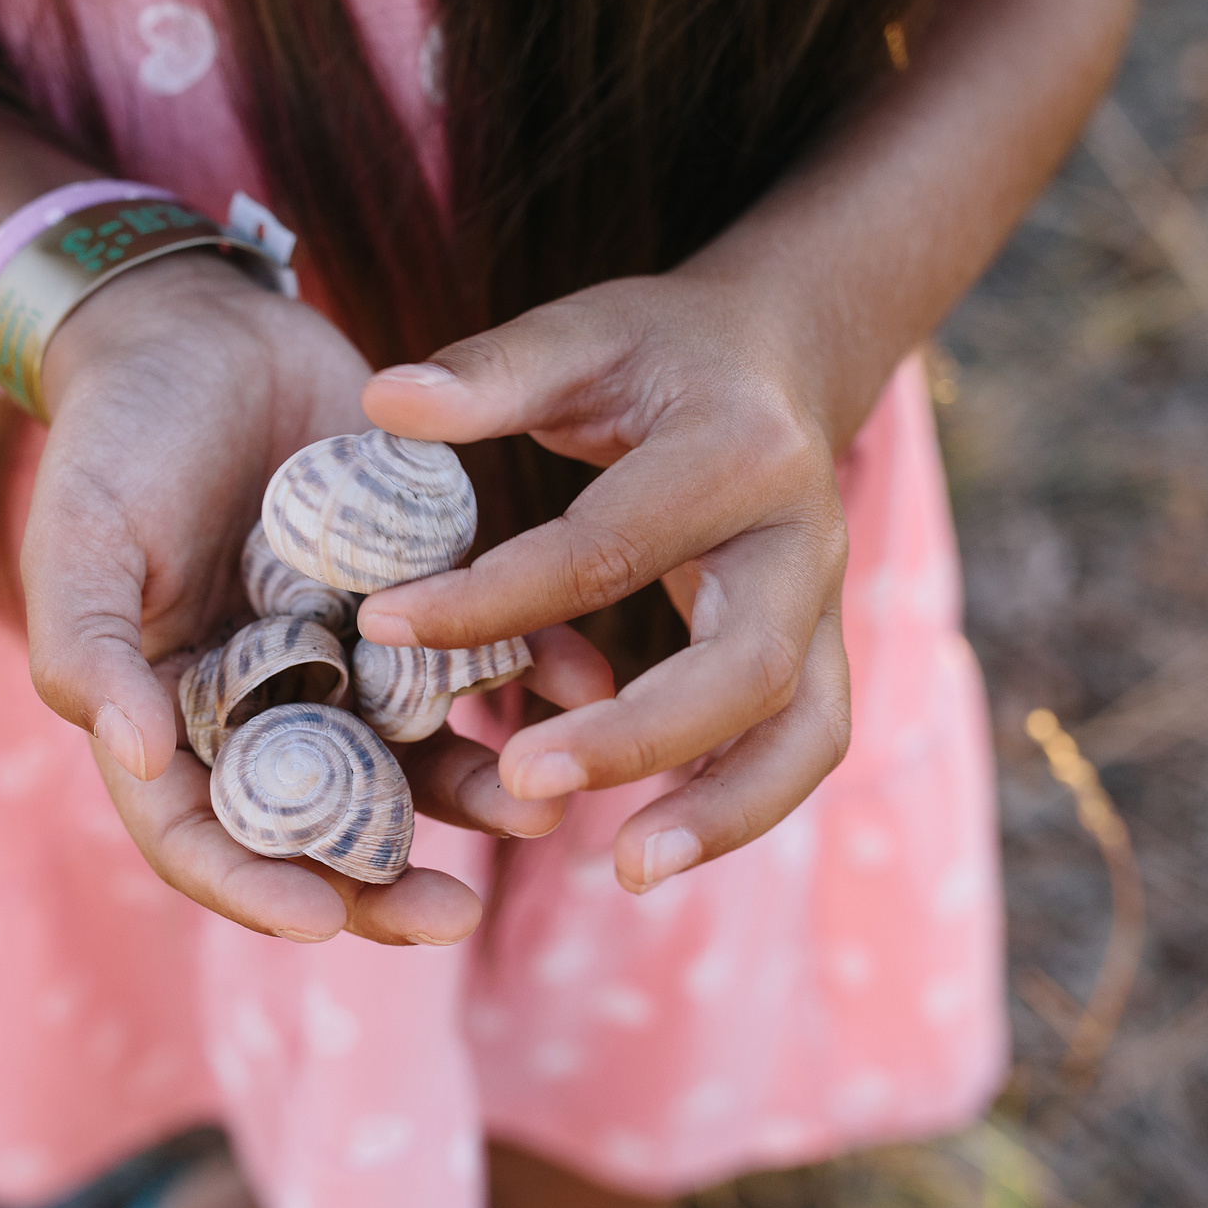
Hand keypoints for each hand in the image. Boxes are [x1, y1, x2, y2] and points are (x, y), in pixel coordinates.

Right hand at [23, 254, 603, 945]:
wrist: (201, 328)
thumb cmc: (116, 439)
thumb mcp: (78, 537)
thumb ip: (89, 650)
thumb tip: (140, 760)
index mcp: (174, 720)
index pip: (206, 837)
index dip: (257, 887)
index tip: (321, 918)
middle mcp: (269, 711)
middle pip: (327, 830)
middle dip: (387, 884)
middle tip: (452, 914)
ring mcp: (351, 660)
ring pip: (420, 758)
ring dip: (481, 795)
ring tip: (542, 810)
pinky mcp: (422, 597)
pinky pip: (483, 659)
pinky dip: (534, 680)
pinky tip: (585, 690)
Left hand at [357, 270, 857, 892]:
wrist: (783, 357)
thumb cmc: (660, 351)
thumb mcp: (583, 335)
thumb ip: (490, 372)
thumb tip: (383, 399)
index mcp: (737, 448)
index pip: (606, 546)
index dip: (492, 596)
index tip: (380, 627)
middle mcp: (804, 535)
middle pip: (743, 661)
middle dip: (635, 734)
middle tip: (519, 777)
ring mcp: (826, 603)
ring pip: (805, 728)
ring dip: (725, 809)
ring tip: (628, 872)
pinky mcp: (822, 650)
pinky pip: (804, 747)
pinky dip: (740, 809)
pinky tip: (649, 857)